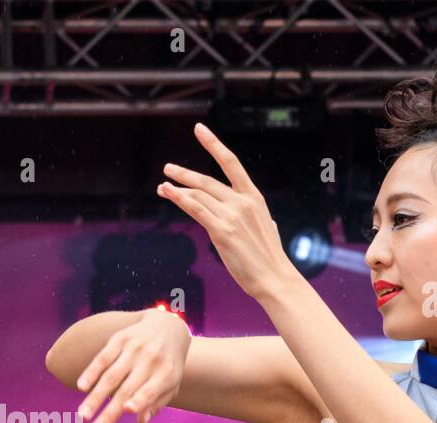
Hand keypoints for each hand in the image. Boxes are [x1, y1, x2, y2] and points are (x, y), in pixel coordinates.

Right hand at [76, 308, 192, 422]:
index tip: (126, 410)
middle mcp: (150, 360)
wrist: (167, 326)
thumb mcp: (172, 383)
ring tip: (82, 415)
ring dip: (95, 397)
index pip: (150, 390)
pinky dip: (91, 372)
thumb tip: (140, 421)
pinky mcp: (120, 340)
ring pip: (110, 376)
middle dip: (109, 412)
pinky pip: (102, 358)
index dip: (139, 399)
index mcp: (166, 374)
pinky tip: (82, 387)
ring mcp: (133, 349)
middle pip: (126, 390)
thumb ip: (157, 402)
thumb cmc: (168, 363)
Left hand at [157, 123, 301, 299]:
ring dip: (177, 189)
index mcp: (254, 197)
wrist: (274, 277)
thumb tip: (254, 214)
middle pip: (207, 180)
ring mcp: (232, 215)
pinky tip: (168, 193)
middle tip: (168, 168)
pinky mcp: (222, 231)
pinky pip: (196, 210)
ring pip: (198, 195)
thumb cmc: (269, 258)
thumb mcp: (266, 227)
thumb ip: (255, 216)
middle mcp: (242, 201)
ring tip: (162, 186)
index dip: (213, 144)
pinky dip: (180, 199)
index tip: (199, 129)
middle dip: (185, 174)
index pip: (231, 163)